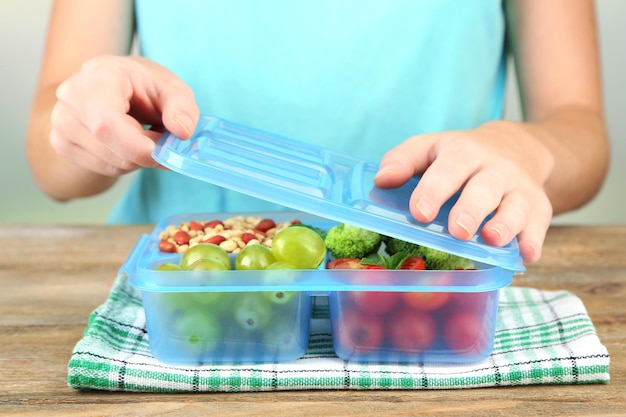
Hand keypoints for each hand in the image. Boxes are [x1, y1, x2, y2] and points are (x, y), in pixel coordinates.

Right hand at [49, 55, 199, 176]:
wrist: (115, 86)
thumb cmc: (145, 87)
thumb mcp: (173, 90)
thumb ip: (183, 109)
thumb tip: (182, 132)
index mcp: (99, 76)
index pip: (106, 123)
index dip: (138, 147)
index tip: (165, 152)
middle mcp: (71, 96)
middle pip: (111, 148)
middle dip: (146, 153)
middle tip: (163, 140)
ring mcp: (61, 121)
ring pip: (111, 163)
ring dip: (137, 160)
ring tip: (143, 136)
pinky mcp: (61, 142)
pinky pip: (103, 168)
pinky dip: (124, 163)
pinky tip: (126, 143)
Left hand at [374, 121, 554, 262]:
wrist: (519, 146)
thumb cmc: (461, 155)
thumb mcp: (432, 147)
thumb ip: (404, 160)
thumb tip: (381, 181)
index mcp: (463, 152)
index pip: (447, 169)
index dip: (433, 190)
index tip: (420, 212)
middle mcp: (495, 169)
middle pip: (485, 188)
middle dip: (472, 209)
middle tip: (458, 231)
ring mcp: (520, 188)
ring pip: (516, 206)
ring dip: (506, 224)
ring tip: (492, 240)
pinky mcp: (539, 207)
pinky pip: (540, 225)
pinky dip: (535, 240)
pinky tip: (526, 256)